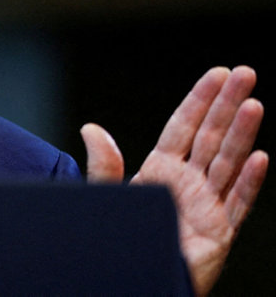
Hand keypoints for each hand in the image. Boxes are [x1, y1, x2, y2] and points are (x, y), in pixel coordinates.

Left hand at [81, 66, 267, 295]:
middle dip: (228, 104)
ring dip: (242, 134)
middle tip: (245, 73)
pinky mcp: (218, 233)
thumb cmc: (119, 238)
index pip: (184, 126)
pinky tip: (260, 158)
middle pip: (212, 136)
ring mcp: (207, 205)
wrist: (130, 279)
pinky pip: (237, 203)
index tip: (218, 73)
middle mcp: (188, 182)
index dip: (200, 99)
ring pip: (228, 163)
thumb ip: (103, 166)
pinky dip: (249, 182)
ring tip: (254, 104)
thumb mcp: (108, 199)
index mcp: (161, 169)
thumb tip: (91, 128)